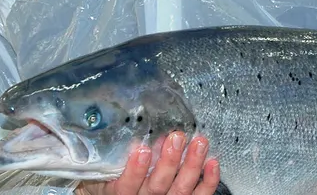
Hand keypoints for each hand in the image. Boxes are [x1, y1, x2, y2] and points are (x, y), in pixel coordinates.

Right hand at [75, 131, 219, 194]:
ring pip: (180, 190)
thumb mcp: (103, 168)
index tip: (142, 150)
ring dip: (192, 166)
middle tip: (176, 138)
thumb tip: (120, 128)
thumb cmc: (111, 177)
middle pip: (157, 187)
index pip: (126, 186)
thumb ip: (111, 156)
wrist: (119, 194)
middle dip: (169, 162)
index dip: (134, 171)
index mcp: (121, 193)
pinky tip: (212, 163)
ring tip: (199, 143)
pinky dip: (208, 181)